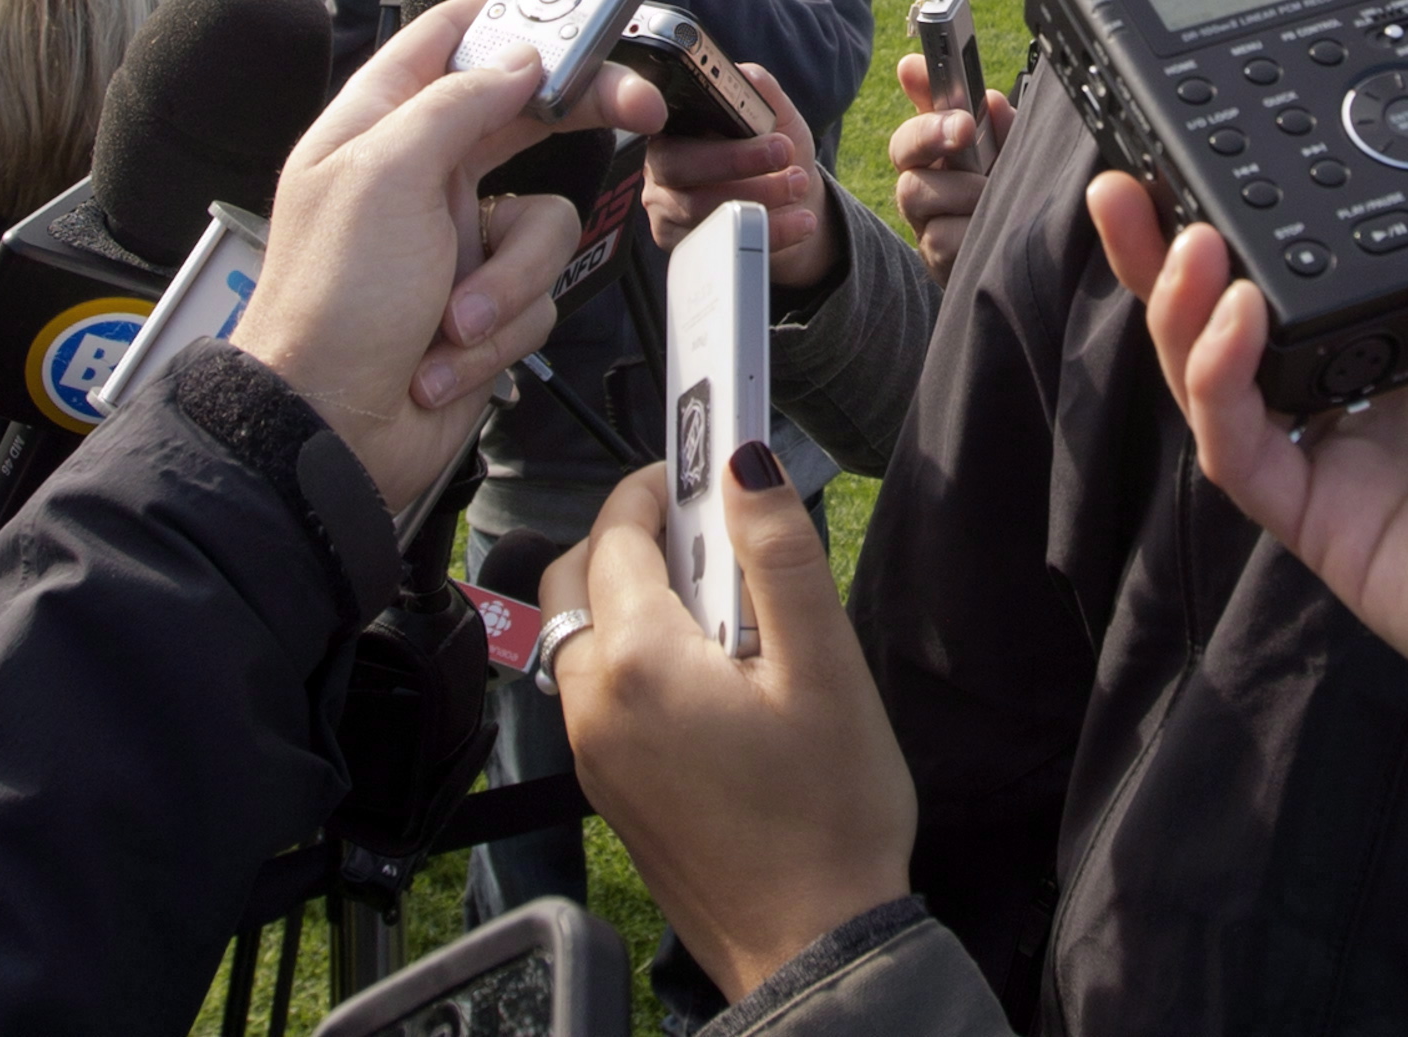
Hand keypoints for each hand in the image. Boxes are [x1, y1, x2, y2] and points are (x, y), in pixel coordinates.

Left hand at [231, 0, 664, 503]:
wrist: (328, 436)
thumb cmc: (329, 308)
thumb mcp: (383, 180)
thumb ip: (455, 105)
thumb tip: (519, 59)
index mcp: (377, 126)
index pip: (449, 36)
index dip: (511, 2)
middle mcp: (419, 174)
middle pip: (525, 113)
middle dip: (576, 121)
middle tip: (635, 105)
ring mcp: (456, 240)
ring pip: (545, 219)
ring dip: (508, 280)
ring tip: (453, 321)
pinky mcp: (487, 302)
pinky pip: (542, 287)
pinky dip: (504, 325)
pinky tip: (447, 358)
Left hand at [545, 453, 913, 1000]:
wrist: (811, 945)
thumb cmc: (828, 818)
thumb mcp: (825, 667)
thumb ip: (779, 554)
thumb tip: (747, 463)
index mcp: (640, 664)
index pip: (618, 533)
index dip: (659, 483)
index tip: (703, 462)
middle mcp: (595, 706)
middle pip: (579, 576)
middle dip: (633, 533)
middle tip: (711, 526)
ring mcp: (594, 753)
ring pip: (582, 633)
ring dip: (632, 594)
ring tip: (720, 602)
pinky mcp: (610, 788)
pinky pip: (596, 688)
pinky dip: (632, 651)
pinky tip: (709, 670)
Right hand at [646, 64, 832, 287]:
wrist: (795, 202)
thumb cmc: (775, 151)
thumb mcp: (774, 114)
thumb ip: (758, 90)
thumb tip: (742, 75)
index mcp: (674, 126)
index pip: (663, 118)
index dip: (693, 116)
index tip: (739, 120)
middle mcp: (661, 167)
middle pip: (677, 165)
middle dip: (734, 159)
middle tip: (783, 152)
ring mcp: (667, 210)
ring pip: (698, 209)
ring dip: (758, 196)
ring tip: (799, 184)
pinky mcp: (685, 246)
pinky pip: (718, 242)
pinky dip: (766, 233)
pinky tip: (800, 221)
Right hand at [888, 53, 1013, 285]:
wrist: (1034, 267)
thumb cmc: (1018, 201)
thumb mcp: (1015, 158)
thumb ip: (1002, 129)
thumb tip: (989, 100)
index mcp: (943, 151)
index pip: (920, 110)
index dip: (919, 89)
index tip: (920, 71)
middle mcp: (925, 183)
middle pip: (902, 148)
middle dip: (930, 132)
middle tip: (963, 129)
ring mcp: (925, 222)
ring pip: (917, 192)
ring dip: (961, 189)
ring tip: (993, 197)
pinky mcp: (936, 261)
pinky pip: (941, 239)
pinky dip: (969, 233)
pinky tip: (992, 234)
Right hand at [1093, 80, 1407, 755]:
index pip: (1321, 253)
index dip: (1259, 198)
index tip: (1220, 130)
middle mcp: (1384, 391)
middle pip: (1240, 310)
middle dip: (1170, 244)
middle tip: (1126, 177)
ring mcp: (1353, 462)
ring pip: (1217, 377)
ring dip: (1176, 302)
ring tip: (1177, 231)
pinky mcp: (1333, 527)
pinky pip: (1241, 450)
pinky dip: (1218, 378)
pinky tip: (1234, 313)